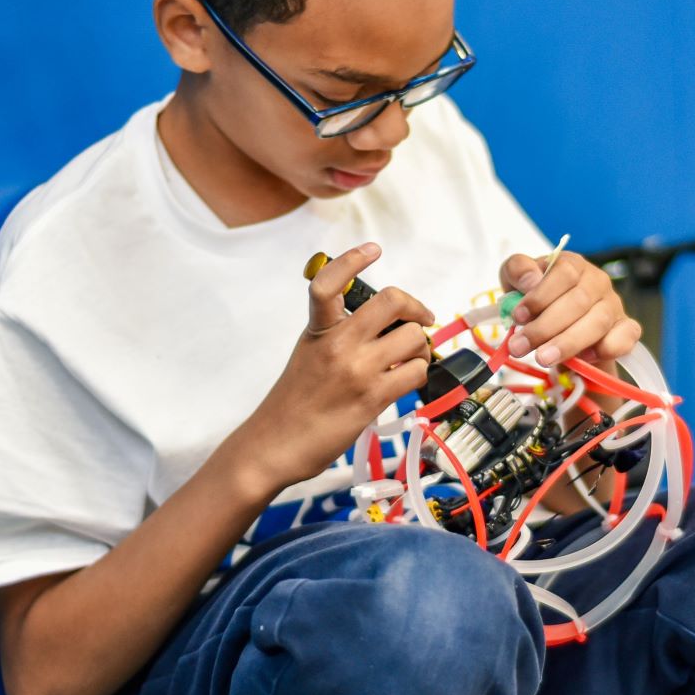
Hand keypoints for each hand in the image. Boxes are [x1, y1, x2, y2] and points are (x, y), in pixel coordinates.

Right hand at [240, 243, 435, 489]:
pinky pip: (416, 371)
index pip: (328, 282)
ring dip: (420, 348)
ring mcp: (356, 369)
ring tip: (409, 359)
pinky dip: (418, 373)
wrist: (274, 445)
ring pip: (413, 337)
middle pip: (392, 301)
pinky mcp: (372, 397)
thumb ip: (335, 334)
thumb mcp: (307, 354)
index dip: (352, 259)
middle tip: (420, 318)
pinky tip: (405, 381)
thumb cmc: (292, 404)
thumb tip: (377, 325)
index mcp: (317, 329)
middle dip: (415, 308)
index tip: (372, 249)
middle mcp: (337, 343)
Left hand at [498, 250, 640, 368]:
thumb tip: (530, 281)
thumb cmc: (537, 300)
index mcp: (572, 265)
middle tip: (519, 347)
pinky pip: (626, 337)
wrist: (557, 328)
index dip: (540, 295)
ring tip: (542, 358)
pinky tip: (583, 359)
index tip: (518, 316)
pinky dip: (608, 348)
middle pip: (578, 301)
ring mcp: (614, 305)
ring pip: (598, 322)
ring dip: (568, 343)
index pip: (564, 272)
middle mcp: (597, 281)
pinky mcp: (626, 329)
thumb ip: (517, 270)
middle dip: (545, 327)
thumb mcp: (517, 281)